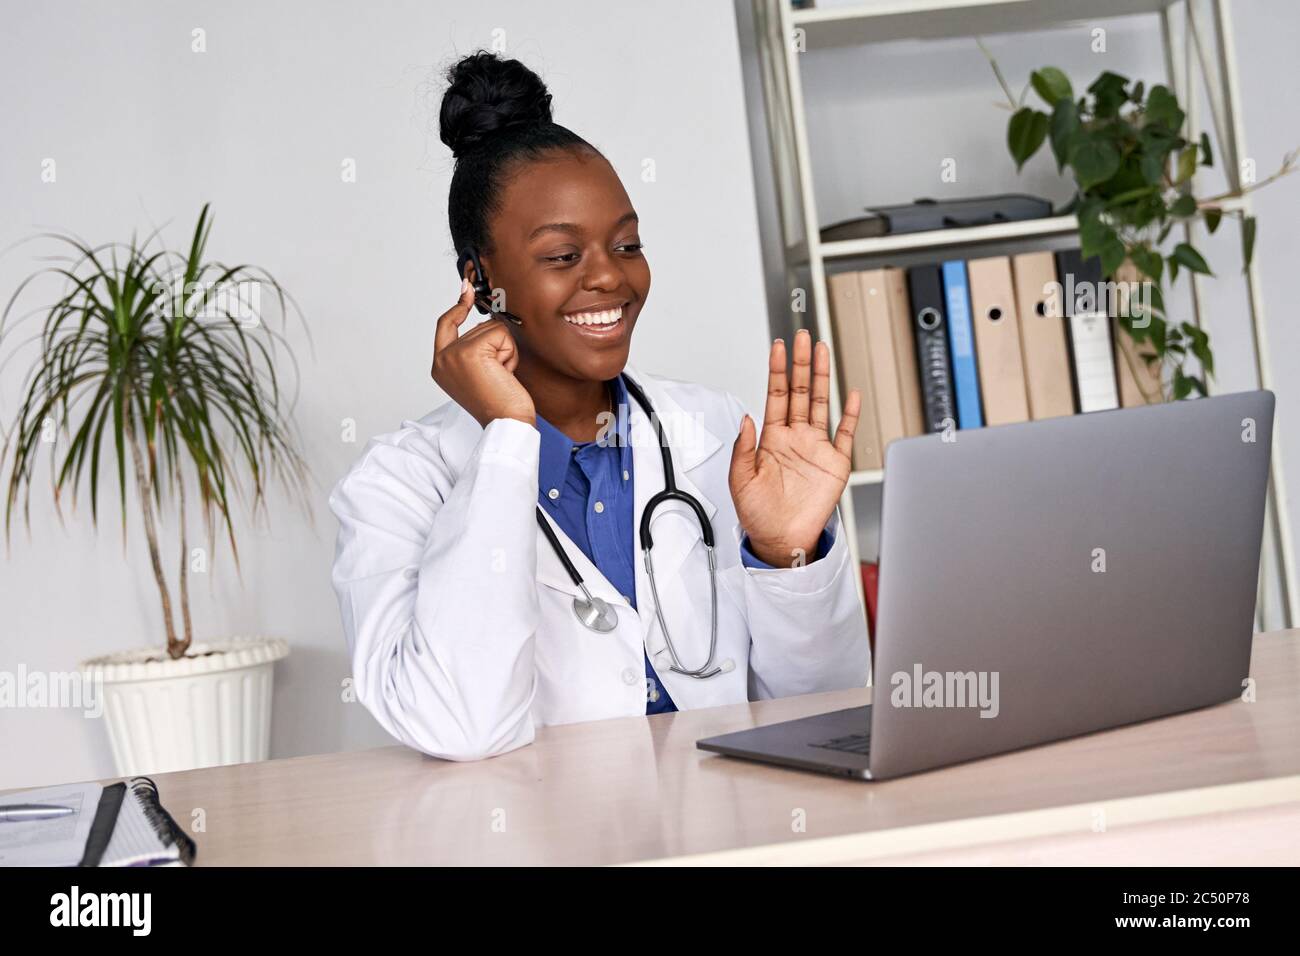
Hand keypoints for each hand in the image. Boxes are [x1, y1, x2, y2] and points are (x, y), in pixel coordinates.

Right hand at [431, 278, 534, 427]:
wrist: (507, 423)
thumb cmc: (499, 406)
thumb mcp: (480, 374)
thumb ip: (476, 350)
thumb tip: (489, 323)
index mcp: (440, 366)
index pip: (445, 325)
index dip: (457, 307)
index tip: (467, 290)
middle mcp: (442, 360)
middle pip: (478, 327)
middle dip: (497, 347)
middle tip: (497, 375)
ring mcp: (454, 354)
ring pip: (491, 329)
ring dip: (504, 351)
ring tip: (500, 376)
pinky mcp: (471, 351)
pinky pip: (500, 334)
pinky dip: (510, 353)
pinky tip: (504, 373)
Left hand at [728, 330, 860, 567]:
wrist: (781, 540)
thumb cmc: (759, 514)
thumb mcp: (740, 480)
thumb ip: (743, 449)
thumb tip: (746, 419)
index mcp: (771, 439)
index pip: (776, 396)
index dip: (777, 371)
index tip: (777, 347)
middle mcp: (795, 438)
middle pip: (800, 391)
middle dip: (800, 364)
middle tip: (802, 337)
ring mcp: (816, 447)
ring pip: (821, 403)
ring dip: (822, 377)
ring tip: (822, 351)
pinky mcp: (835, 463)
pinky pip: (844, 433)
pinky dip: (849, 413)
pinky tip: (851, 394)